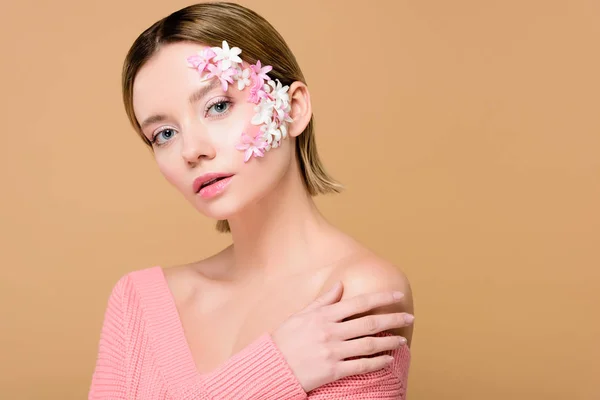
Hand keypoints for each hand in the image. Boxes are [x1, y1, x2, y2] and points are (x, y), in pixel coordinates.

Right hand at [271, 281, 413, 392]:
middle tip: (409, 317)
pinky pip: (361, 366)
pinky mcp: (333, 371)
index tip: (398, 296)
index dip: (381, 298)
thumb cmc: (285, 338)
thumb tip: (340, 284)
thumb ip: (323, 300)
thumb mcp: (301, 314)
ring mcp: (333, 352)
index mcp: (324, 315)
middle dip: (393, 318)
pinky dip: (377, 362)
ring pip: (369, 344)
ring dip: (389, 342)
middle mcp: (330, 331)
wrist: (271, 366)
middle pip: (369, 322)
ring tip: (402, 340)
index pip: (359, 303)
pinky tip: (388, 359)